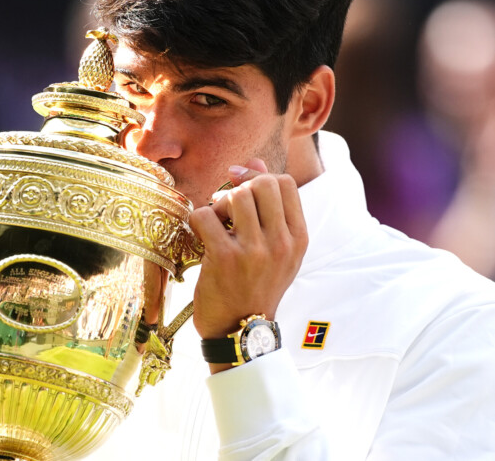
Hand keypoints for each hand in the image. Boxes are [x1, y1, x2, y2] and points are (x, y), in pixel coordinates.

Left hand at [189, 159, 307, 367]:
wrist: (240, 332)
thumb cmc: (255, 286)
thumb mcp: (275, 250)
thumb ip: (269, 207)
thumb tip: (253, 163)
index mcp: (298, 238)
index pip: (284, 183)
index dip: (258, 176)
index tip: (240, 187)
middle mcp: (281, 243)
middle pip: (261, 184)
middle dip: (238, 189)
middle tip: (226, 208)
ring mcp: (253, 251)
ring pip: (234, 196)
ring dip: (218, 204)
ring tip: (216, 224)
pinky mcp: (224, 259)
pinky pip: (205, 215)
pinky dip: (197, 220)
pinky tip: (201, 237)